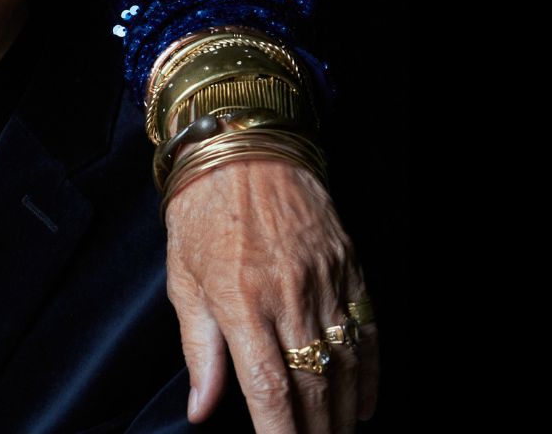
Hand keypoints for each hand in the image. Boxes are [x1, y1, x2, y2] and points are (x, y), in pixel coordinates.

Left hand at [164, 158, 376, 431]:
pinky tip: (362, 402)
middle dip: (316, 431)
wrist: (243, 146)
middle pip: (312, 384)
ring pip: (344, 363)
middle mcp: (287, 296)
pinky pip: (366, 330)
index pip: (269, 387)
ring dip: (343, 411)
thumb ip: (198, 351)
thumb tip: (201, 410)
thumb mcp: (183, 280)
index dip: (281, 433)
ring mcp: (324, 281)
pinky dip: (368, 372)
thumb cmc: (201, 213)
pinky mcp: (348, 268)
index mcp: (240, 301)